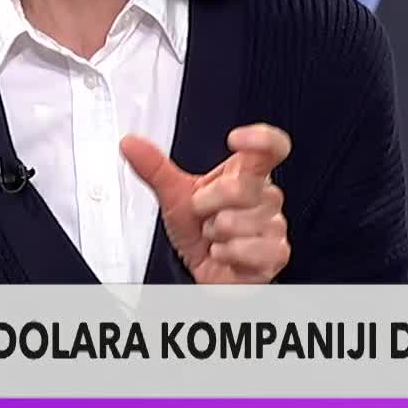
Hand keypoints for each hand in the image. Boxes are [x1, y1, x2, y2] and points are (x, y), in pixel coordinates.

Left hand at [119, 123, 290, 283]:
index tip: (234, 139)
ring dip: (213, 235)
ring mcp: (275, 225)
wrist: (204, 268)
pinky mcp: (276, 254)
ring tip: (215, 237)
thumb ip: (155, 168)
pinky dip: (225, 254)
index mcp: (248, 173)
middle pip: (240, 188)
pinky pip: (245, 249)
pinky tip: (225, 253)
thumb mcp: (174, 196)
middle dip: (206, 205)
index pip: (271, 146)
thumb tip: (130, 143)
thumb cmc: (197, 230)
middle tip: (204, 216)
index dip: (259, 138)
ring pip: (235, 223)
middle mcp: (266, 196)